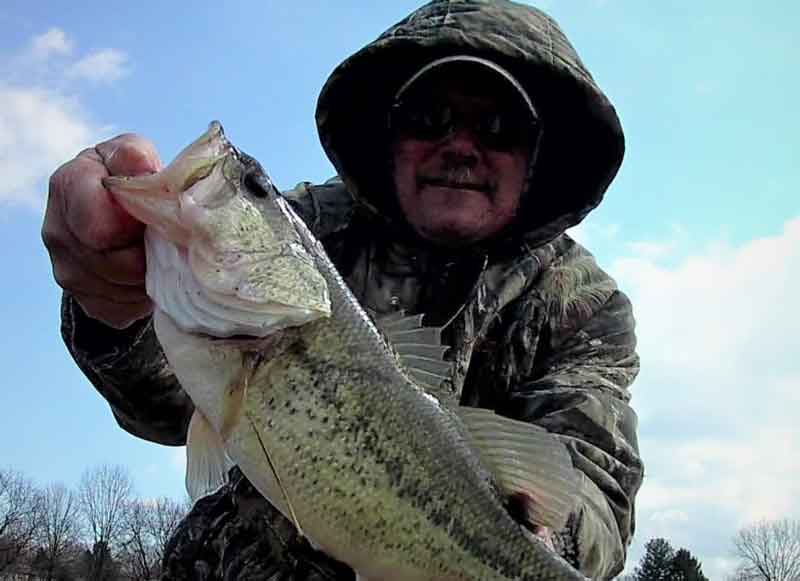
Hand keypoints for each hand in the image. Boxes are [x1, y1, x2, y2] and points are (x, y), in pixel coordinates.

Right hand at [42, 134, 161, 328]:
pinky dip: (142, 297)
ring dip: (148, 276)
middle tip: (162, 239)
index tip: (151, 220)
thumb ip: (134, 156)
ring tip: (158, 255)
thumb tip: (140, 166)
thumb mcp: (132, 155)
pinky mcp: (85, 300)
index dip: (134, 229)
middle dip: (146, 254)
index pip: (99, 228)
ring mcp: (67, 271)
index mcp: (67, 186)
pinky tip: (148, 275)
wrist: (116, 216)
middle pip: (113, 263)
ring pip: (121, 289)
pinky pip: (123, 309)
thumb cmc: (128, 179)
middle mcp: (57, 231)